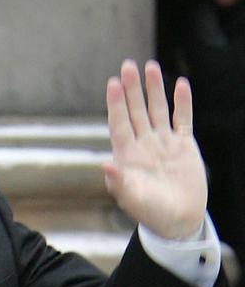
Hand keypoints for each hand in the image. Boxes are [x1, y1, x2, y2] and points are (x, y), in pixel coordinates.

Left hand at [102, 59, 207, 239]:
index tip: (113, 83)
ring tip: (151, 67)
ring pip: (158, 110)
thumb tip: (103, 164)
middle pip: (136, 111)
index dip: (116, 104)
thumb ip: (118, 181)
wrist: (177, 220)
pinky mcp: (183, 146)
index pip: (120, 123)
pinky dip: (182, 103)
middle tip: (128, 65)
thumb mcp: (131, 198)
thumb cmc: (150, 212)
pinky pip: (183, 119)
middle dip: (133, 89)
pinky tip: (180, 84)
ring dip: (154, 90)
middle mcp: (143, 145)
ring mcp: (163, 143)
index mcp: (127, 155)